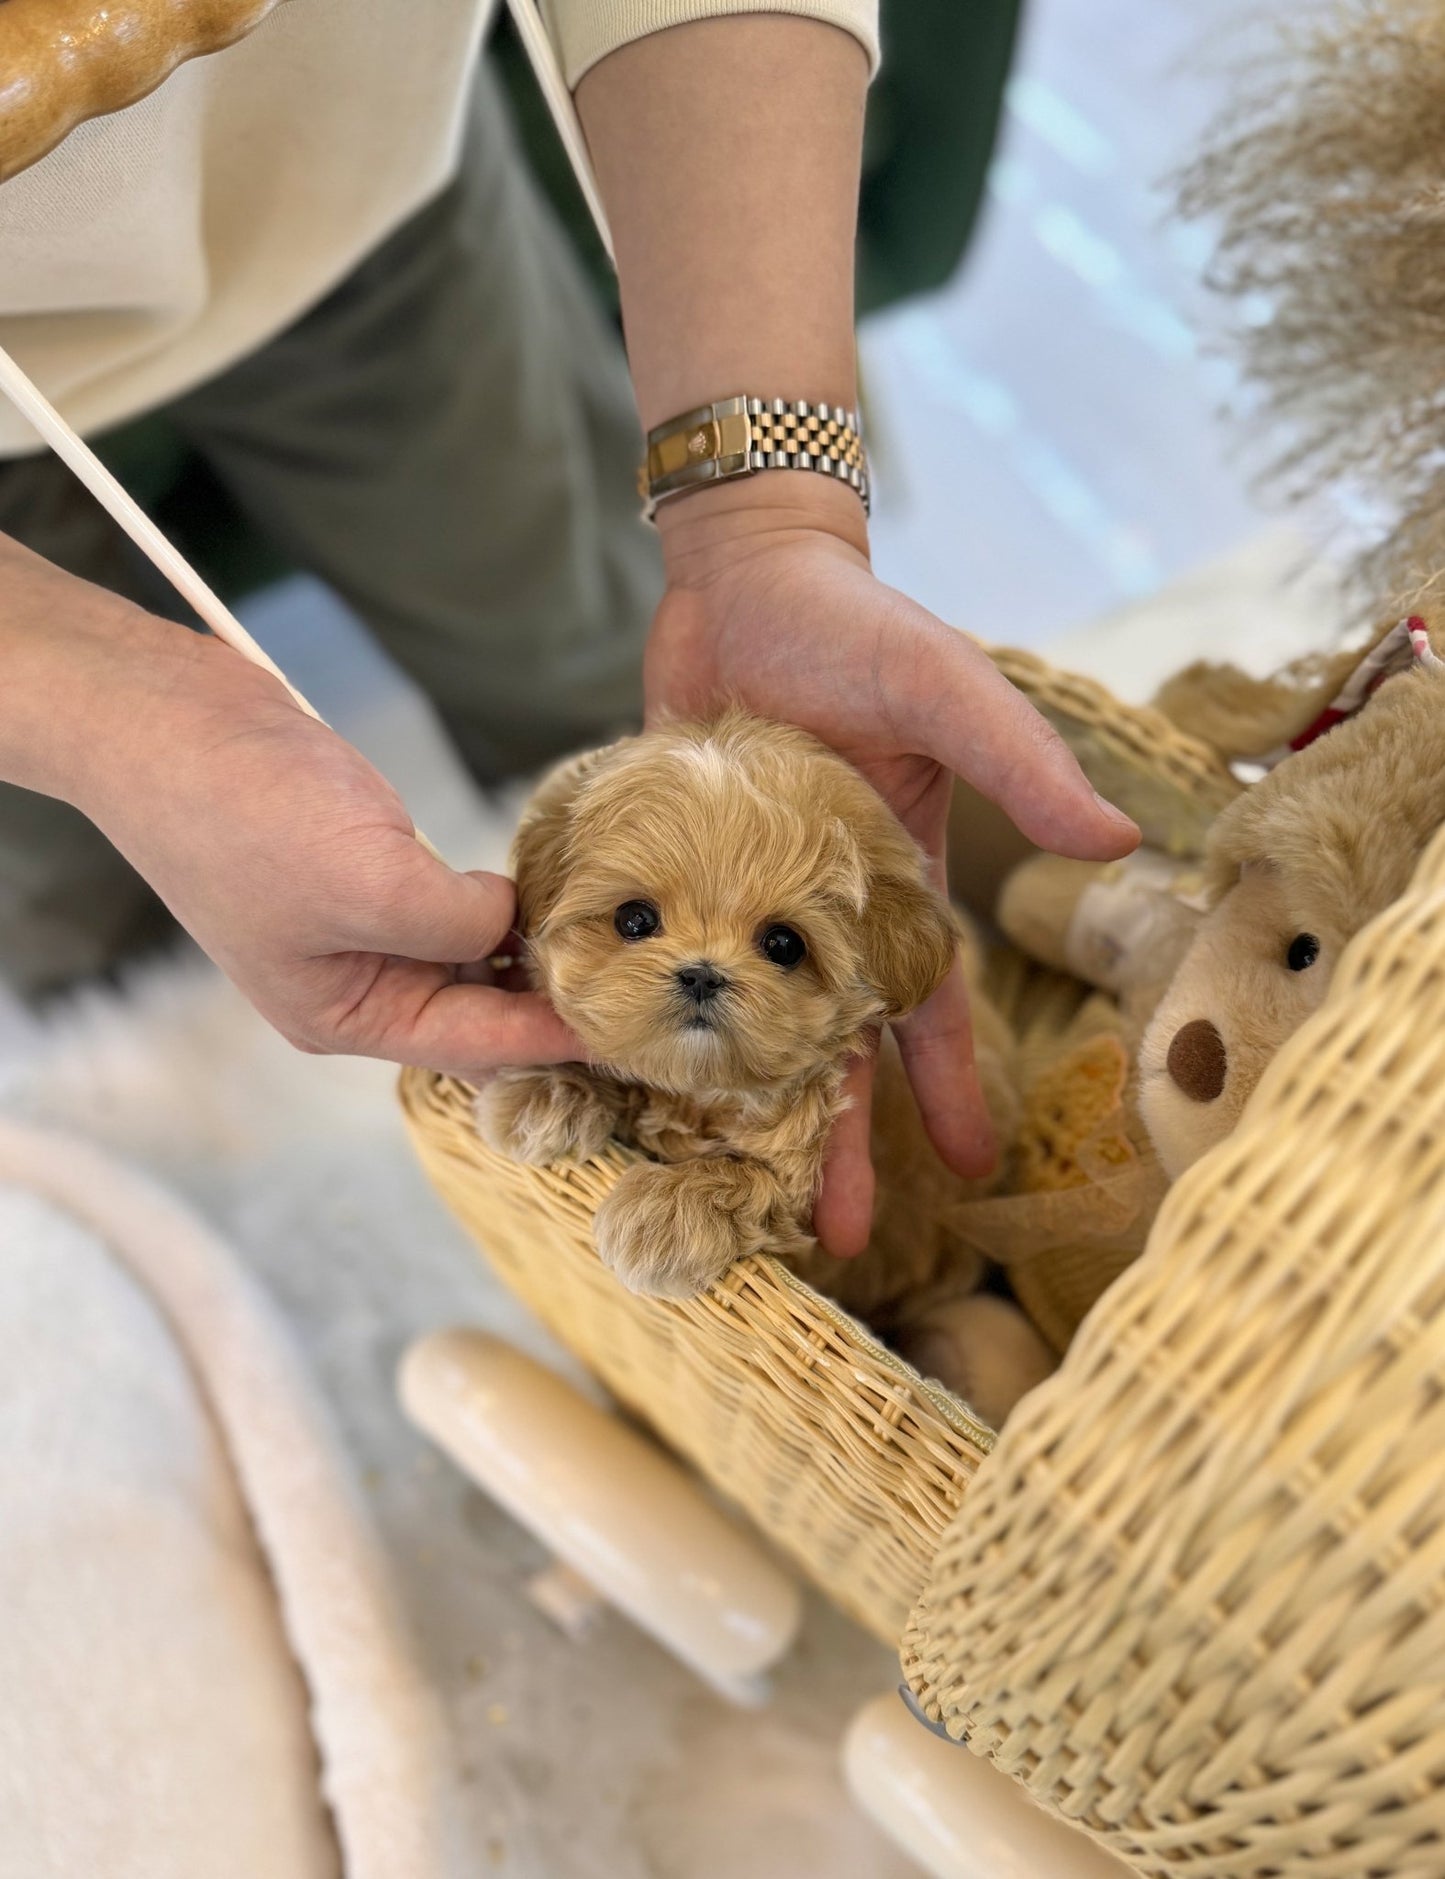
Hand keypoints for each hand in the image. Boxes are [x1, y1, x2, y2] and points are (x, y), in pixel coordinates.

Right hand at [31, 577, 581, 1074]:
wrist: (165, 716)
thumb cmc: (245, 812)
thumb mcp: (370, 884)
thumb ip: (459, 922)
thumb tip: (514, 922)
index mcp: (344, 1014)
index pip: (474, 1046)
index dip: (556, 1038)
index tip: (633, 1030)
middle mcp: (355, 981)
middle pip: (475, 1008)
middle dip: (549, 993)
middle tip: (643, 977)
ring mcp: (357, 922)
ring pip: (468, 952)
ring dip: (530, 941)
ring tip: (615, 931)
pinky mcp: (363, 864)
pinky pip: (451, 898)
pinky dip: (498, 895)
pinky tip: (552, 880)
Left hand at [648, 480, 1139, 1255]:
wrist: (742, 573)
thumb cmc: (855, 625)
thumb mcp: (946, 691)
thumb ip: (1019, 763)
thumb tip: (1118, 839)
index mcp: (896, 883)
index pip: (930, 1006)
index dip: (948, 1084)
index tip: (973, 1167)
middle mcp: (817, 906)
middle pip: (830, 1042)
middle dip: (835, 1133)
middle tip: (833, 1232)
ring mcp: (738, 895)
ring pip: (739, 1020)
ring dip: (736, 1099)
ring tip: (719, 1184)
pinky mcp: (669, 872)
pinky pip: (662, 960)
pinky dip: (647, 1014)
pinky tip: (620, 1076)